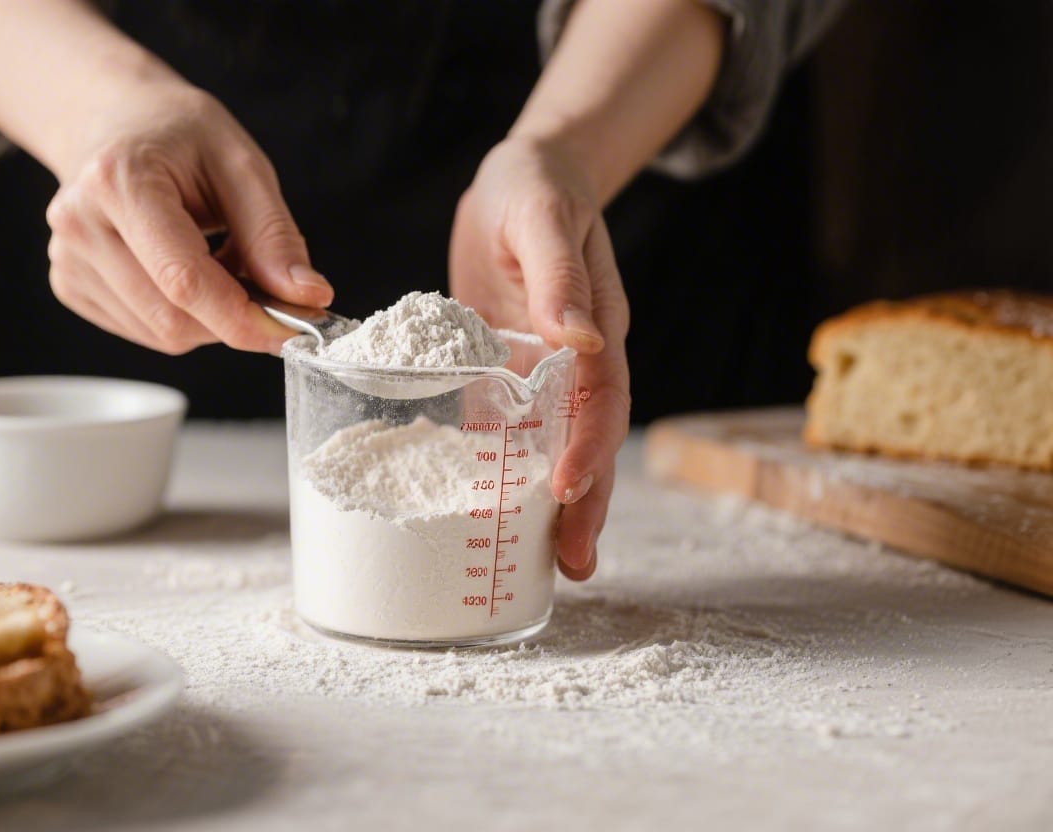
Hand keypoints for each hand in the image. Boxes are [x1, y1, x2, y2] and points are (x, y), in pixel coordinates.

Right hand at [44, 81, 332, 353]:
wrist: (112, 122)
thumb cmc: (178, 135)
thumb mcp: (241, 164)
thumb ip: (274, 235)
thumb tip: (308, 296)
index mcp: (119, 181)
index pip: (183, 280)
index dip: (243, 318)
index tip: (293, 327)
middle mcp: (81, 224)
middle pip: (173, 319)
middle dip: (232, 317)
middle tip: (261, 281)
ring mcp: (67, 259)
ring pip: (162, 333)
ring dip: (208, 315)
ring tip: (213, 256)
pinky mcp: (69, 285)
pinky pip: (145, 331)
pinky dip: (181, 314)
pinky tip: (180, 268)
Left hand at [450, 137, 630, 580]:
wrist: (523, 180)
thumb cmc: (535, 189)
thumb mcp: (542, 220)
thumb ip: (559, 275)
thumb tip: (578, 338)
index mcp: (598, 326)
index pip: (603, 399)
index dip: (591, 447)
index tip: (569, 490)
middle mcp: (579, 359)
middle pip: (591, 440)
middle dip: (587, 504)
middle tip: (574, 564)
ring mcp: (545, 371)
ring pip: (558, 446)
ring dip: (557, 505)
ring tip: (553, 564)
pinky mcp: (510, 372)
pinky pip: (515, 430)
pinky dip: (512, 473)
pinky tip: (496, 512)